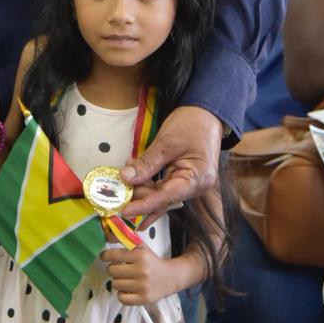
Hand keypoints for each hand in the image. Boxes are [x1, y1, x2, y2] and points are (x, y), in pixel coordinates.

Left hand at [101, 242, 183, 305]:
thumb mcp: (142, 247)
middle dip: (113, 269)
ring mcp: (143, 287)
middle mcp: (141, 271)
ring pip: (115, 284)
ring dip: (118, 281)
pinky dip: (122, 294)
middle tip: (120, 269)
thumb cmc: (152, 261)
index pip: (113, 255)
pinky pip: (121, 298)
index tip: (105, 257)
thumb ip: (126, 239)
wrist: (171, 277)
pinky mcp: (144, 299)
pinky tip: (128, 290)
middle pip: (112, 271)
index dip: (105, 256)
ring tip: (126, 279)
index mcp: (140, 256)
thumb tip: (108, 235)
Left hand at [119, 105, 222, 227]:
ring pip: (161, 192)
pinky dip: (149, 181)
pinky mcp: (183, 176)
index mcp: (196, 180)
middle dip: (140, 194)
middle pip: (162, 197)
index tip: (125, 211)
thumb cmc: (191, 124)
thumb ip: (147, 163)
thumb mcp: (166, 142)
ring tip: (125, 177)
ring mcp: (190, 182)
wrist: (205, 110)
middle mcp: (195, 186)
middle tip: (118, 188)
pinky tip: (135, 175)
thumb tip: (126, 178)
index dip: (143, 205)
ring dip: (142, 187)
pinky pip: (164, 184)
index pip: (166, 198)